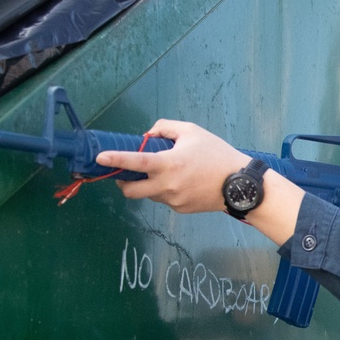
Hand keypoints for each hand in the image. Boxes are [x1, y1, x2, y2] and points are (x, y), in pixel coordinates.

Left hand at [95, 120, 249, 213]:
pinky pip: (164, 199)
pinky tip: (182, 183)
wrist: (239, 186)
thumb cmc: (217, 154)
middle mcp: (167, 186)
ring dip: (148, 185)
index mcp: (168, 164)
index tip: (100, 158)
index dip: (115, 160)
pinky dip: (165, 190)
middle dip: (123, 183)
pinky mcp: (180, 210)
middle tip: (127, 173)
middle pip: (131, 191)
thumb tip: (147, 137)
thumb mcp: (192, 132)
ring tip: (166, 173)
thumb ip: (165, 129)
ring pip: (148, 195)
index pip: (135, 163)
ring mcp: (173, 201)